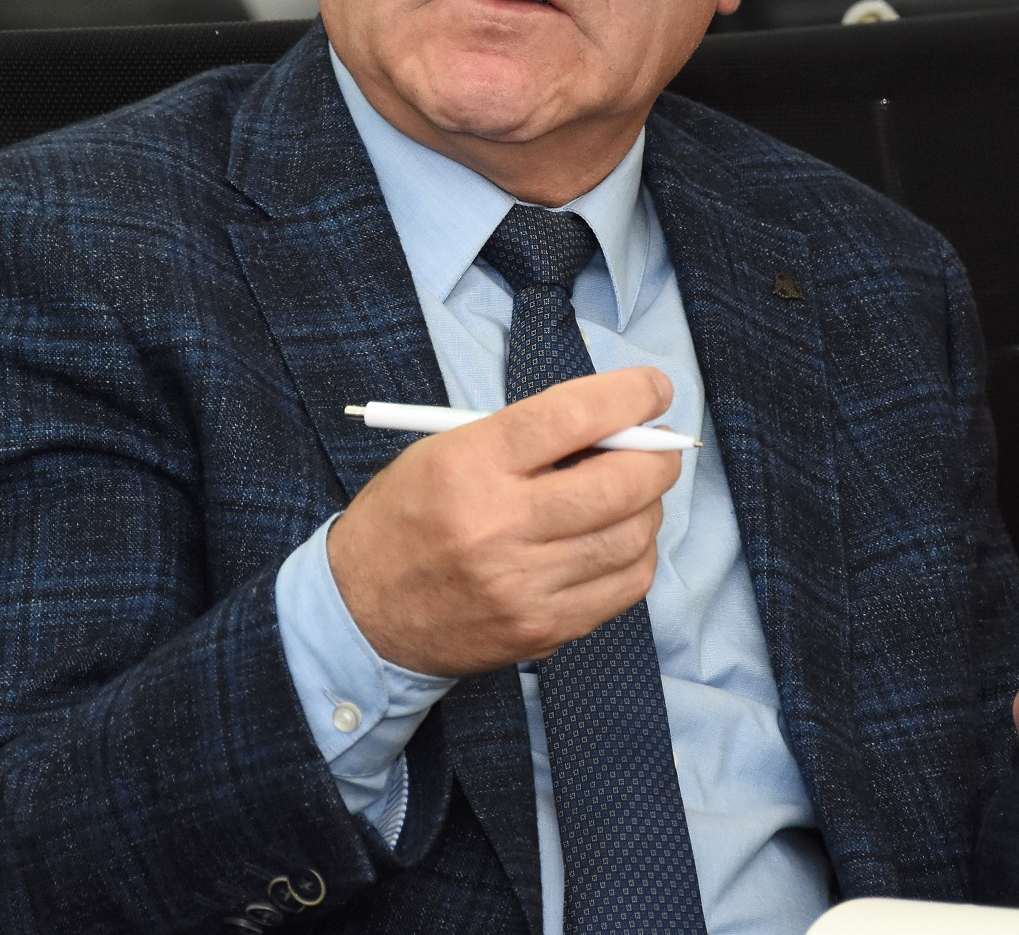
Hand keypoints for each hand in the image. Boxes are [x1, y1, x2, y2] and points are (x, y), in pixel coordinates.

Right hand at [328, 367, 679, 675]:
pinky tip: (617, 540)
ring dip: (649, 506)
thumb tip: (613, 425)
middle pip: (619, 482)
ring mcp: (524, 585)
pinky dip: (636, 555)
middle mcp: (500, 525)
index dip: (629, 396)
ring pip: (632, 536)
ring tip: (632, 494)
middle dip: (656, 455)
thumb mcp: (445, 451)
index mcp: (470, 464)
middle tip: (657, 446)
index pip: (572, 416)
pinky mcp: (542, 629)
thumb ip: (525, 436)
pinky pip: (624, 587)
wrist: (361, 611)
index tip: (655, 389)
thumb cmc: (406, 518)